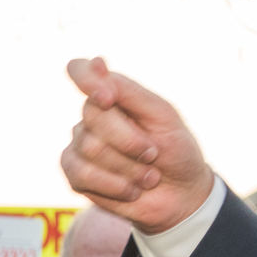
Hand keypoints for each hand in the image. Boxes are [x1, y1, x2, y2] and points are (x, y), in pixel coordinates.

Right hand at [61, 58, 215, 234]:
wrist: (181, 194)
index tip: (107, 98)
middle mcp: (91, 117)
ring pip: (90, 148)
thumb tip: (96, 61)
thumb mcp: (162, 116)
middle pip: (93, 117)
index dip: (87, 80)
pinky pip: (83, 175)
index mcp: (113, 96)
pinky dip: (116, 185)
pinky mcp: (75, 175)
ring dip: (129, 167)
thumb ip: (128, 91)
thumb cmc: (176, 150)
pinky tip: (132, 189)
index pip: (80, 70)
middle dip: (131, 140)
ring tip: (148, 175)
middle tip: (153, 153)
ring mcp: (79, 145)